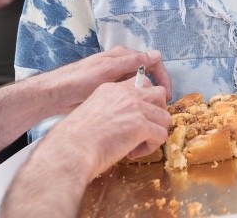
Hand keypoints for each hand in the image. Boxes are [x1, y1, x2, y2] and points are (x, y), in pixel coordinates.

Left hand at [33, 47, 172, 114]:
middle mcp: (122, 66)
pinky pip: (129, 98)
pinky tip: (134, 117)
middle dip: (157, 92)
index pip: (153, 63)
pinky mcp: (110, 93)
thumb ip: (131, 62)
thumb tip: (155, 55)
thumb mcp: (107, 70)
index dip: (163, 78)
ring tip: (148, 116)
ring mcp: (116, 80)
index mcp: (123, 56)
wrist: (55, 94)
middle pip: (149, 76)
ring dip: (146, 102)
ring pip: (139, 89)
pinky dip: (134, 107)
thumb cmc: (78, 80)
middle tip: (160, 110)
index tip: (167, 95)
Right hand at [44, 79, 169, 179]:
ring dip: (155, 131)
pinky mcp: (141, 125)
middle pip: (159, 93)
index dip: (145, 101)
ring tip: (138, 144)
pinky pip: (161, 135)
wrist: (71, 148)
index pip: (141, 83)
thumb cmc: (74, 138)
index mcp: (111, 88)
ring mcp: (135, 108)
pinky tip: (133, 153)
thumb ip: (110, 109)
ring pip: (165, 116)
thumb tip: (122, 121)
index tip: (138, 116)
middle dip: (157, 112)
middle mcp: (126, 94)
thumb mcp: (92, 111)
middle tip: (144, 129)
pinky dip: (151, 147)